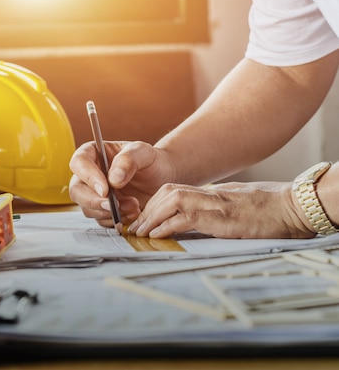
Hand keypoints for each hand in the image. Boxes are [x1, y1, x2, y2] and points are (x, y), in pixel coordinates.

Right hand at [69, 140, 175, 228]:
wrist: (163, 177)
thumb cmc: (151, 160)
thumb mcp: (143, 153)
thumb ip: (128, 161)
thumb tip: (113, 179)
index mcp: (93, 153)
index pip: (79, 163)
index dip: (88, 177)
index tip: (105, 189)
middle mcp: (89, 174)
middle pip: (76, 190)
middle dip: (93, 201)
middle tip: (112, 206)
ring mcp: (95, 194)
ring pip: (87, 208)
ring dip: (109, 212)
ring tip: (133, 205)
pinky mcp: (103, 209)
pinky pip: (101, 220)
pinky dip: (116, 220)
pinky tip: (133, 213)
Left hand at [129, 181, 315, 238]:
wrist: (291, 207)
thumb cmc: (267, 209)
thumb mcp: (234, 206)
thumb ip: (214, 210)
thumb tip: (196, 221)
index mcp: (211, 192)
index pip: (173, 191)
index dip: (154, 205)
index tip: (143, 220)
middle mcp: (209, 194)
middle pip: (167, 193)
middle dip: (147, 210)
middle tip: (136, 228)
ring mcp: (215, 204)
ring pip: (172, 201)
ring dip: (152, 217)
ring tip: (141, 233)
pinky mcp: (222, 218)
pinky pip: (187, 218)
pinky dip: (168, 226)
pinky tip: (158, 236)